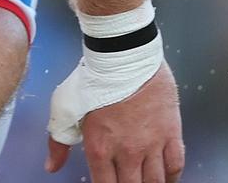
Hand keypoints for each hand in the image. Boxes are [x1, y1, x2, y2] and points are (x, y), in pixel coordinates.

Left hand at [45, 62, 184, 182]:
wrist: (124, 57)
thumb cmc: (92, 80)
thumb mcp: (64, 109)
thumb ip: (59, 141)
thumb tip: (52, 166)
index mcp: (100, 148)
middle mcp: (128, 151)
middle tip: (127, 182)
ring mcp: (152, 144)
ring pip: (156, 181)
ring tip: (144, 182)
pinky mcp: (171, 132)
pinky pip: (176, 165)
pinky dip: (172, 176)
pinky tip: (166, 178)